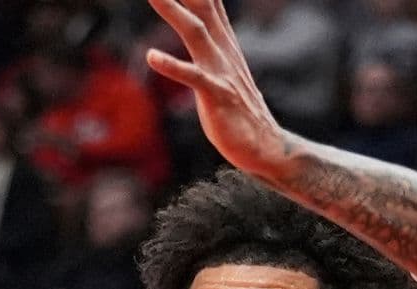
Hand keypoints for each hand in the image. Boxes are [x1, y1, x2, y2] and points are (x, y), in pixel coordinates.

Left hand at [143, 0, 288, 178]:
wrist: (264, 146)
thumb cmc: (235, 107)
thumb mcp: (220, 62)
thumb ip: (208, 33)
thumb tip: (197, 13)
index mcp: (221, 39)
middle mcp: (221, 48)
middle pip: (201, 4)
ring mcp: (221, 71)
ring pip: (196, 32)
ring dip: (173, 10)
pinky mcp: (217, 96)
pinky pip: (194, 78)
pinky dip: (173, 66)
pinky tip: (152, 56)